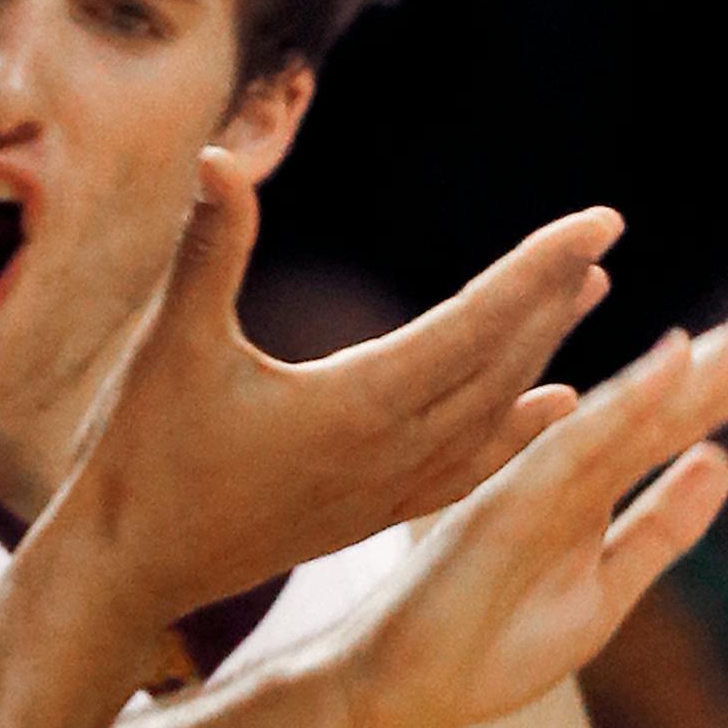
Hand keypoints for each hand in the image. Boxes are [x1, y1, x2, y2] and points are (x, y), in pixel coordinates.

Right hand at [43, 147, 615, 638]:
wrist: (126, 570)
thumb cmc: (141, 456)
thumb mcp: (170, 343)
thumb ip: (207, 248)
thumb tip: (218, 157)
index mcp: (355, 405)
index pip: (476, 323)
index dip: (540, 268)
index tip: (602, 220)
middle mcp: (388, 454)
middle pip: (501, 366)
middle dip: (554, 299)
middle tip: (601, 242)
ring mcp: (382, 492)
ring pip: (492, 417)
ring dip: (542, 355)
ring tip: (588, 299)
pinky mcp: (367, 517)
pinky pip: (469, 470)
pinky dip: (517, 433)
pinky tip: (550, 408)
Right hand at [344, 266, 727, 727]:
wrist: (394, 691)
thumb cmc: (483, 648)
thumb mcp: (603, 592)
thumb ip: (660, 529)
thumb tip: (723, 460)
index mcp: (596, 484)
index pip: (690, 413)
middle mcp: (572, 468)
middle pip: (677, 395)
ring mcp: (536, 482)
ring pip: (639, 409)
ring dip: (708, 360)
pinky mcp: (502, 506)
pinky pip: (576, 447)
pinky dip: (626, 402)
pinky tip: (676, 357)